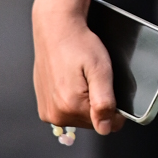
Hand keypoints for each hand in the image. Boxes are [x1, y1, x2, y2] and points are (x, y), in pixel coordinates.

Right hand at [32, 0, 122, 135]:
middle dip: (97, 103)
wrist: (56, 27)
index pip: (106, 124)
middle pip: (91, 121)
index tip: (109, 86)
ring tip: (82, 76)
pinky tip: (72, 80)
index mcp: (70, 108)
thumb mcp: (100, 69)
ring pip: (79, 116)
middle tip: (94, 77)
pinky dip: (72, 98)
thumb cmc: (80, 45)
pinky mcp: (43, 106)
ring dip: (85, 101)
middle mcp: (55, 115)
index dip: (114, 108)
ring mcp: (47, 111)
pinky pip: (66, 110)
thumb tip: (105, 129)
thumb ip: (104, 102)